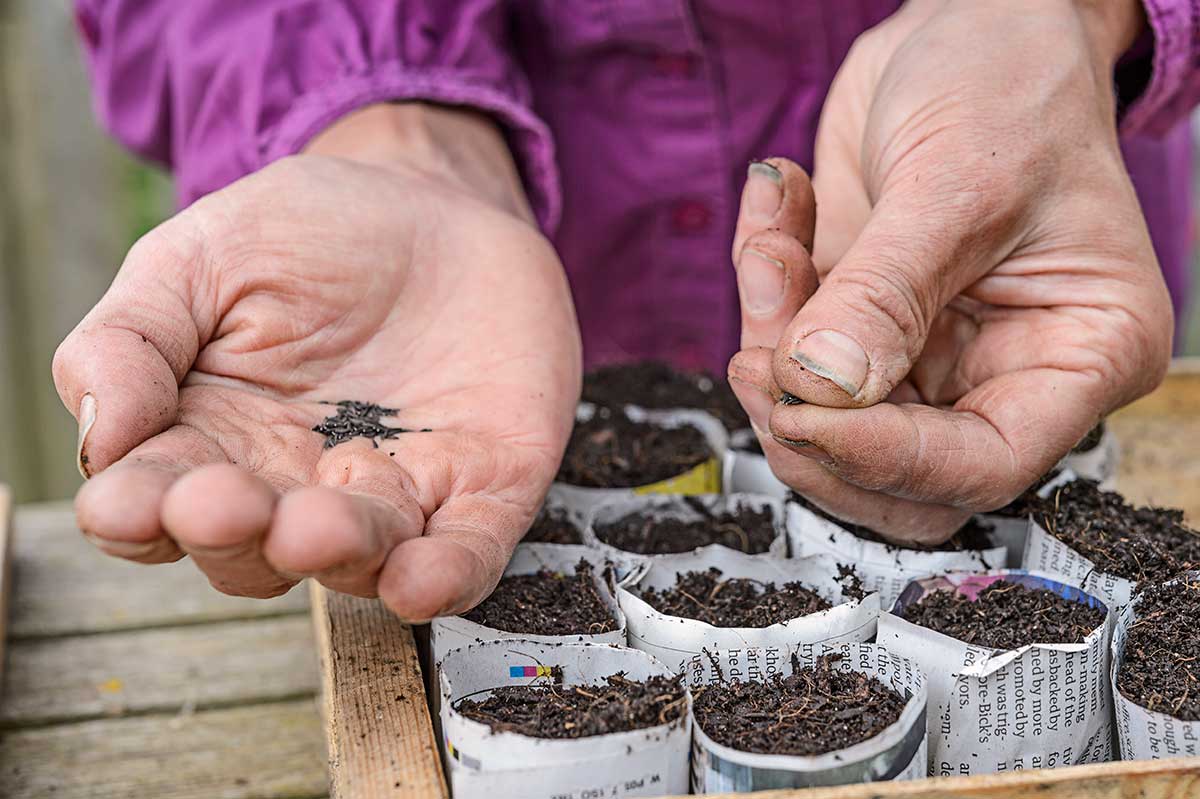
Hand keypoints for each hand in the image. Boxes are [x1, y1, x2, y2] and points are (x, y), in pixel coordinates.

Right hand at [53, 103, 580, 619]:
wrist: (435, 202)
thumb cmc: (305, 236)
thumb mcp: (199, 260)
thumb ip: (133, 340)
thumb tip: (99, 439)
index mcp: (210, 440)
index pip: (157, 502)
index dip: (136, 514)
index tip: (125, 503)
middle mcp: (295, 488)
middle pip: (252, 553)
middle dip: (236, 538)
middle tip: (226, 504)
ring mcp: (393, 496)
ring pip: (357, 560)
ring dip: (335, 554)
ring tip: (316, 526)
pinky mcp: (480, 489)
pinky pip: (465, 553)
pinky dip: (444, 577)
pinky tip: (419, 581)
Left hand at [728, 0, 1169, 542]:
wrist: (970, 25)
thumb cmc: (1012, 87)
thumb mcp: (959, 182)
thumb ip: (886, 293)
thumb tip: (822, 388)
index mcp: (1075, 351)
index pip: (980, 464)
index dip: (883, 460)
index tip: (803, 415)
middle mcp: (1000, 368)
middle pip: (894, 477)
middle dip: (811, 431)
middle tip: (759, 362)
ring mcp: (923, 352)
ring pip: (826, 423)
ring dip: (771, 346)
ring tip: (772, 248)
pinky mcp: (859, 322)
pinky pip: (786, 349)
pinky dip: (761, 288)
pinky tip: (778, 207)